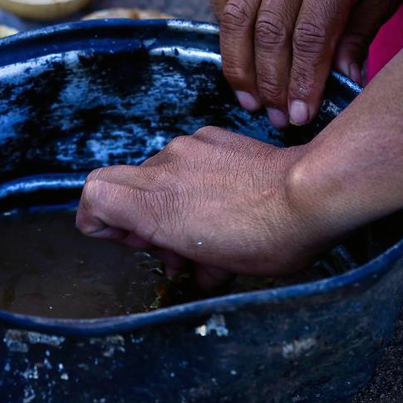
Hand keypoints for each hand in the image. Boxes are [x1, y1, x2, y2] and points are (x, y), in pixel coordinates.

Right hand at [76, 127, 331, 288]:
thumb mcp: (218, 266)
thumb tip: (182, 260)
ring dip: (164, 197)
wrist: (309, 193)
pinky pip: (183, 155)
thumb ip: (181, 258)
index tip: (126, 239)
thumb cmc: (266, 236)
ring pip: (152, 172)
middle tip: (164, 241)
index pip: (93, 196)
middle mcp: (162, 170)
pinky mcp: (208, 136)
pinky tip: (223, 192)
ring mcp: (185, 149)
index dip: (96, 220)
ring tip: (201, 220)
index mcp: (155, 206)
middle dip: (130, 214)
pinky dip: (190, 176)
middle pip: (115, 183)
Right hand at [206, 0, 402, 127]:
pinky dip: (223, 27)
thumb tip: (341, 82)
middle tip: (276, 118)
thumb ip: (360, 32)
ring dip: (239, 66)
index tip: (300, 115)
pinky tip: (237, 53)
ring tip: (249, 101)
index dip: (302, 80)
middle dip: (270, 82)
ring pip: (236, 18)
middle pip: (268, 31)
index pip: (310, 34)